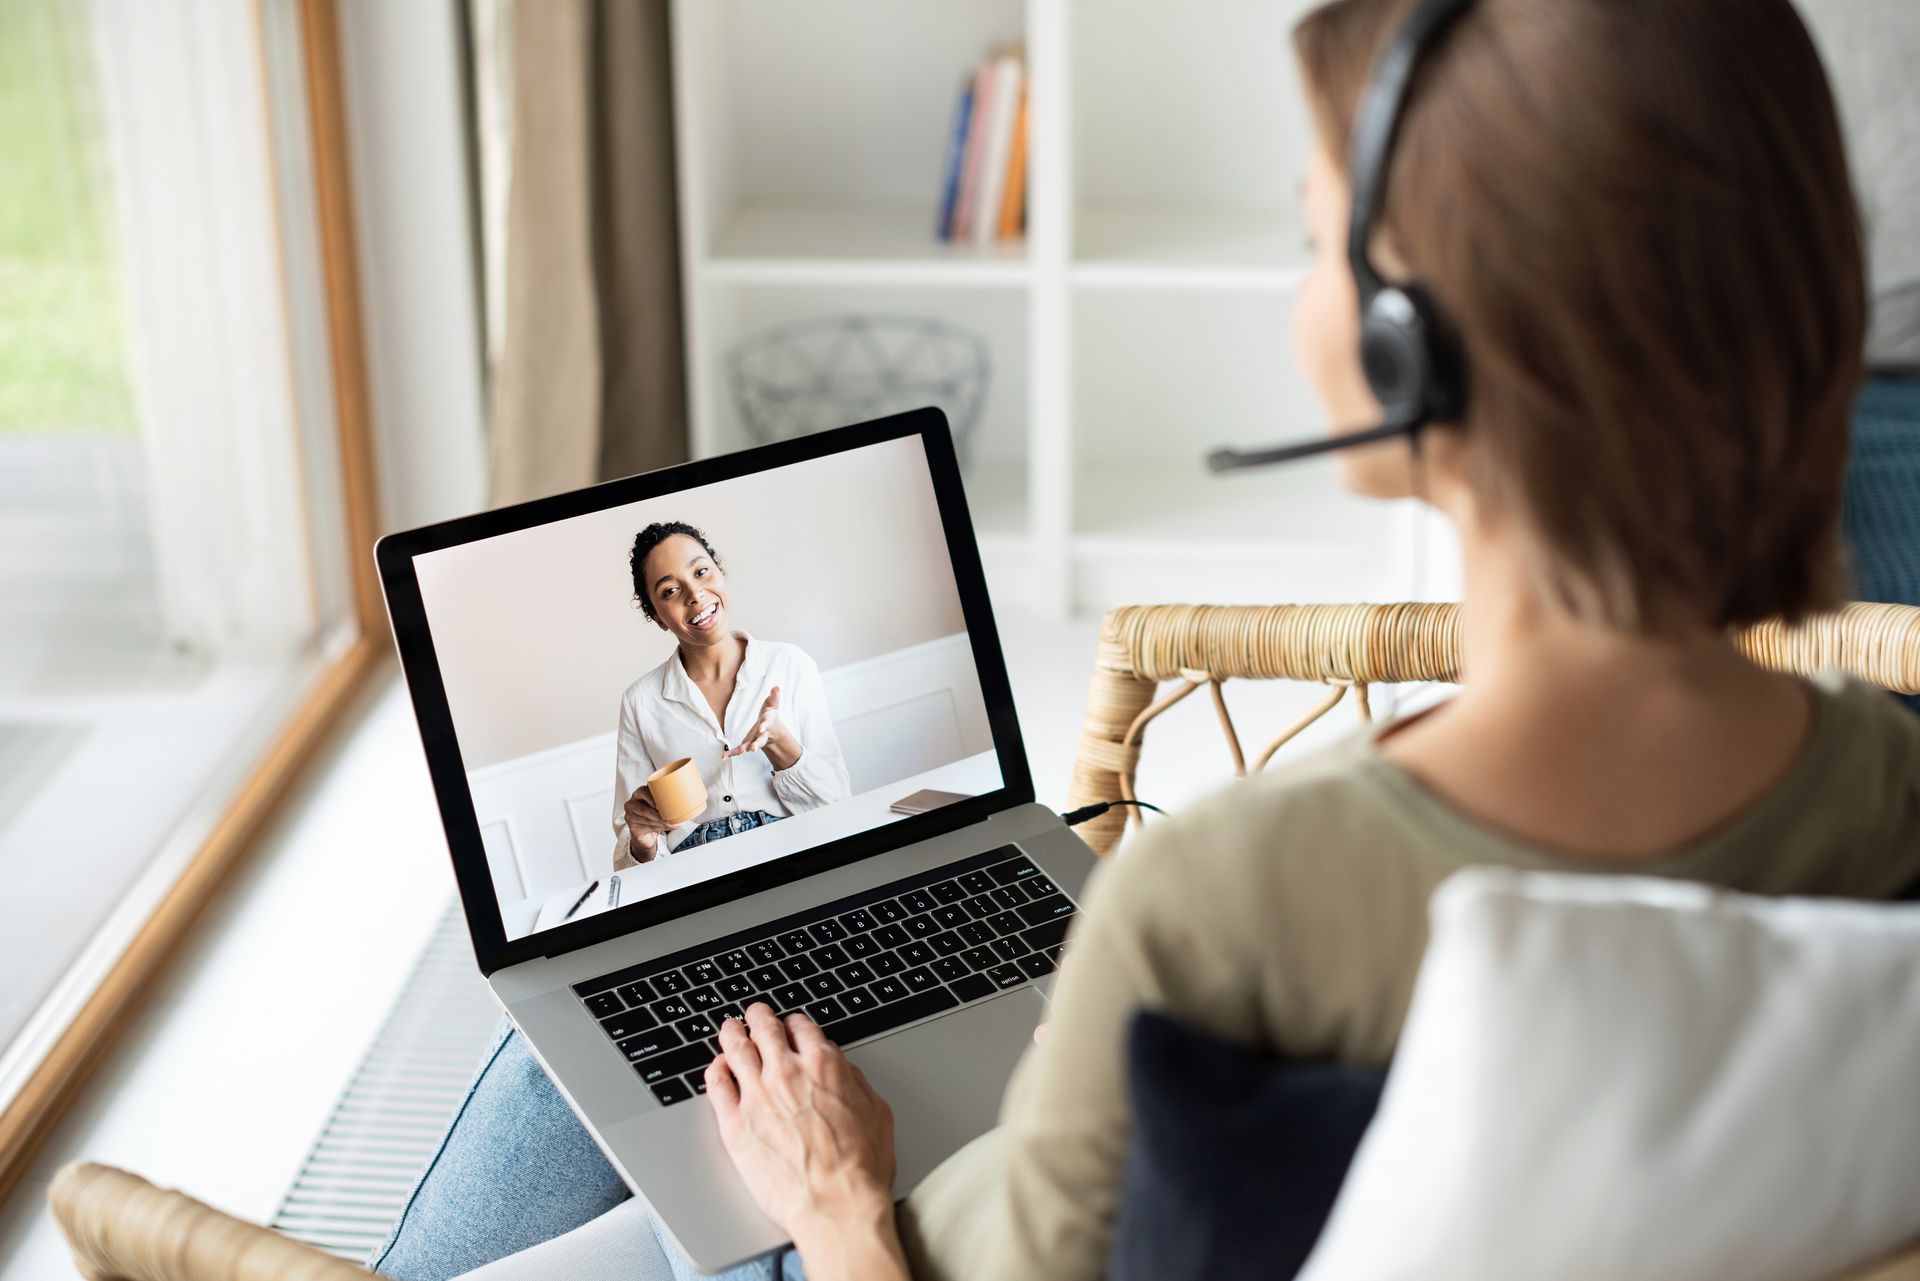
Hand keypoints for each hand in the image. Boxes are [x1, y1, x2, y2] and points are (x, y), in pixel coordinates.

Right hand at [623, 785, 669, 859]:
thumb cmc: (656, 814)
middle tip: (669, 818)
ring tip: (672, 824)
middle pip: (643, 808)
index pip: (643, 791)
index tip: (661, 803)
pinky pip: (645, 827)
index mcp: (640, 793)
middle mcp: (633, 803)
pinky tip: (665, 828)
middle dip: (657, 814)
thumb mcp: (663, 804)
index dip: (652, 797)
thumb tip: (691, 797)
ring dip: (660, 822)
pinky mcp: (632, 827)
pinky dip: (658, 828)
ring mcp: (630, 816)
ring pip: (646, 819)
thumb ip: (672, 799)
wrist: (647, 832)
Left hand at [707, 1005, 905, 1276]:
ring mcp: (756, 1096)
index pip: (801, 1026)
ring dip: (732, 1034)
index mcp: (824, 1065)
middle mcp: (787, 1073)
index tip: (791, 1027)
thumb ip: (856, 1082)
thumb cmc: (860, 1168)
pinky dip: (716, 1070)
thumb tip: (844, 1070)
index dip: (794, 1023)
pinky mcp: (735, 1124)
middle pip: (764, 1027)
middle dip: (759, 1017)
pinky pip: (716, 1085)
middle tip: (755, 1016)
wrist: (836, 1205)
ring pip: (735, 1048)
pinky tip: (718, 1068)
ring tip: (730, 1030)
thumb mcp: (876, 1113)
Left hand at [725, 686, 801, 770]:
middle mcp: (762, 734)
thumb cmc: (770, 714)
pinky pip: (739, 749)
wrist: (772, 729)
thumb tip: (776, 687)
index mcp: (768, 723)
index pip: (766, 724)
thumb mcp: (773, 704)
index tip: (761, 727)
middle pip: (760, 740)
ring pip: (751, 746)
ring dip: (745, 749)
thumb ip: (775, 696)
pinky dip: (732, 753)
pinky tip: (724, 756)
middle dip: (757, 744)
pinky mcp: (748, 743)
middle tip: (753, 748)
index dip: (764, 725)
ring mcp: (755, 740)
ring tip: (740, 752)